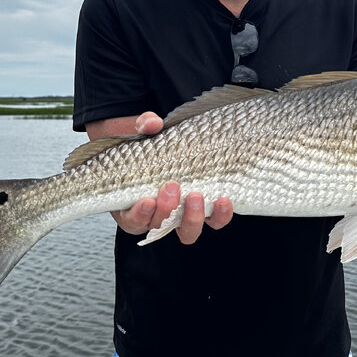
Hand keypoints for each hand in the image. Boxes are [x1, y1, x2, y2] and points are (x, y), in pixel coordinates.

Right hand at [111, 113, 233, 241]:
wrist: (173, 148)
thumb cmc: (151, 146)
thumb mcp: (144, 134)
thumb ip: (145, 127)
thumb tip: (153, 124)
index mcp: (134, 205)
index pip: (132, 220)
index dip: (139, 215)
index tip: (147, 200)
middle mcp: (157, 217)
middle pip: (160, 226)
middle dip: (166, 210)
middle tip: (172, 186)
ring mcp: (182, 217)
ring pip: (187, 232)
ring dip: (192, 218)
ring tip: (197, 195)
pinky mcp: (205, 212)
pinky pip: (213, 221)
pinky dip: (220, 215)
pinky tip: (224, 199)